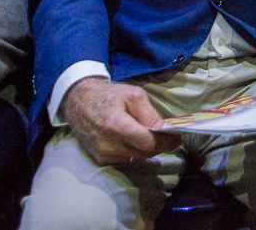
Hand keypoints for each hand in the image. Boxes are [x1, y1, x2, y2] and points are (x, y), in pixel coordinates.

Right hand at [61, 77, 178, 165]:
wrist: (78, 102)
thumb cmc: (108, 95)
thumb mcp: (134, 95)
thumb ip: (150, 115)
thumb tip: (165, 131)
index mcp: (116, 125)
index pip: (148, 143)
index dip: (166, 142)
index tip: (177, 139)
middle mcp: (108, 145)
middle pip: (145, 153)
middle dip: (159, 145)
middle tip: (167, 136)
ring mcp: (102, 155)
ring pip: (137, 158)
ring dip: (146, 149)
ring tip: (149, 135)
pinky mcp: (100, 160)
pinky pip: (126, 159)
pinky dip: (134, 151)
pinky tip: (133, 140)